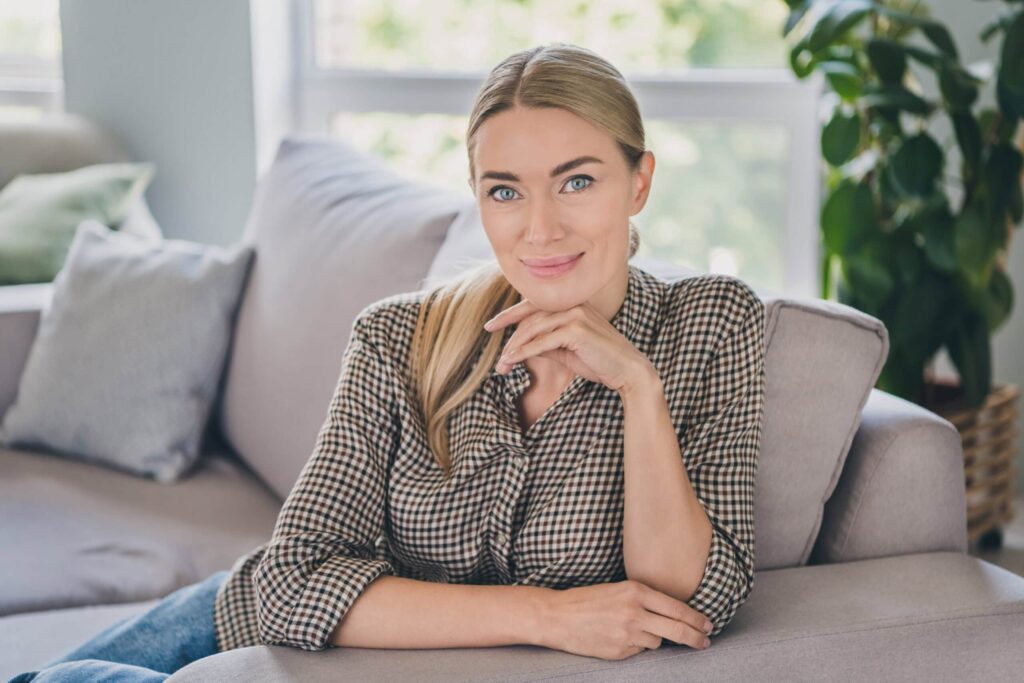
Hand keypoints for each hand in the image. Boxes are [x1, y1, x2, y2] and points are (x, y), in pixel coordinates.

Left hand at [483, 299, 655, 393]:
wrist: (628, 371)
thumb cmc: (599, 362)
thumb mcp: (567, 351)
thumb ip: (546, 344)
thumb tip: (521, 347)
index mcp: (572, 306)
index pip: (534, 306)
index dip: (510, 315)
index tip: (490, 326)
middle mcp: (573, 305)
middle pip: (530, 318)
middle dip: (510, 339)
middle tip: (497, 360)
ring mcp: (575, 315)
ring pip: (533, 329)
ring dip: (514, 348)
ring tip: (502, 365)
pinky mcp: (577, 330)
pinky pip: (542, 342)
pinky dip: (524, 352)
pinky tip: (512, 361)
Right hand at [535, 580, 713, 659]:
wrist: (558, 616)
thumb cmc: (588, 600)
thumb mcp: (619, 590)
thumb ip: (645, 601)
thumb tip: (672, 616)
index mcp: (636, 592)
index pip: (678, 608)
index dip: (697, 619)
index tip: (708, 625)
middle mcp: (635, 613)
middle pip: (677, 630)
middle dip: (696, 637)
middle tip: (706, 641)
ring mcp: (627, 635)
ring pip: (657, 642)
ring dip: (653, 638)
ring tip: (630, 629)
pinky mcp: (619, 652)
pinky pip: (638, 651)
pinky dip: (634, 646)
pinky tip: (617, 637)